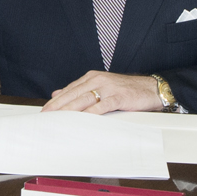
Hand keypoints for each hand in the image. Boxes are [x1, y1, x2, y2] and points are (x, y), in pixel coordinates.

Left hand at [41, 71, 165, 113]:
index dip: (56, 100)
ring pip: (84, 99)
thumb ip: (80, 90)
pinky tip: (82, 119)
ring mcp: (108, 88)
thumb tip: (58, 93)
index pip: (70, 89)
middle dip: (58, 105)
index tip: (45, 110)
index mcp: (93, 77)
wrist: (151, 88)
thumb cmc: (127, 90)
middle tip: (46, 115)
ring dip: (69, 109)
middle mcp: (98, 80)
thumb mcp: (101, 86)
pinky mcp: (118, 96)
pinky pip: (101, 105)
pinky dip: (90, 113)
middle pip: (73, 94)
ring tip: (58, 118)